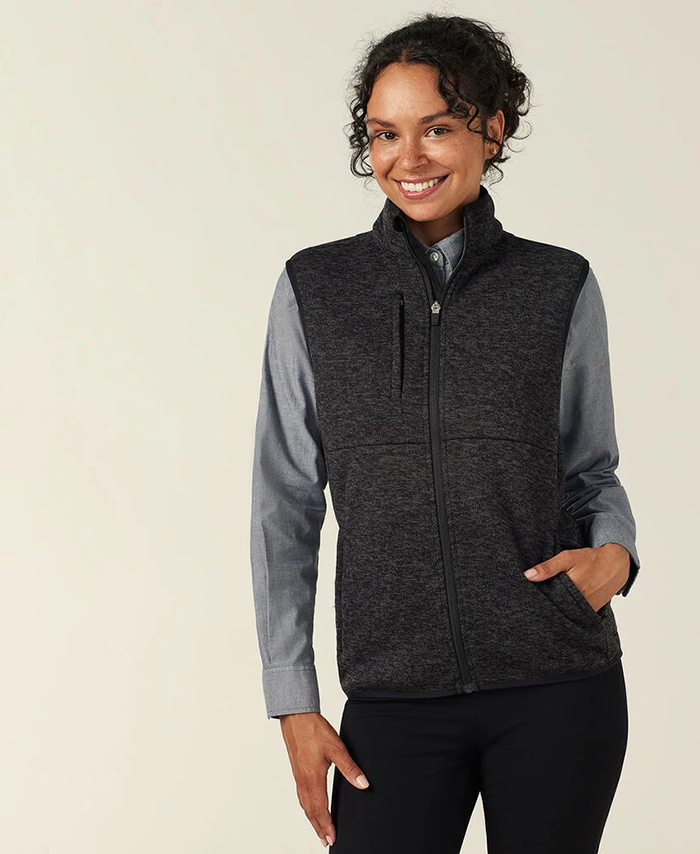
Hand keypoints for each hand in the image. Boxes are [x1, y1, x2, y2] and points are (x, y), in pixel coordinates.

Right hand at [278, 711, 369, 847]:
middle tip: (326, 841)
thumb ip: (350, 767)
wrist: (295, 716)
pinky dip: (306, 806)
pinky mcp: (297, 770)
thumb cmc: (313, 729)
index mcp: (313, 777)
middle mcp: (303, 780)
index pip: (320, 808)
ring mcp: (298, 776)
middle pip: (310, 811)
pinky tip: (310, 805)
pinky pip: (301, 795)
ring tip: (319, 829)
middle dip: (318, 827)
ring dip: (312, 819)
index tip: (332, 838)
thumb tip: (363, 784)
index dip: (326, 825)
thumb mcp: (336, 747)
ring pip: (304, 804)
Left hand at [523, 543, 630, 610]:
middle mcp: (582, 602)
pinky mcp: (594, 611)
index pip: (550, 600)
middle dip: (549, 605)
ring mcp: (589, 608)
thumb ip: (547, 567)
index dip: (540, 599)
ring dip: (560, 608)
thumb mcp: (567, 558)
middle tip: (538, 603)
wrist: (616, 564)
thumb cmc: (590, 559)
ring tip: (552, 603)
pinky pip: (578, 613)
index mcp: (574, 588)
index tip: (530, 599)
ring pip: (568, 612)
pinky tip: (564, 604)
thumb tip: (527, 576)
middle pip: (558, 608)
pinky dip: (571, 609)